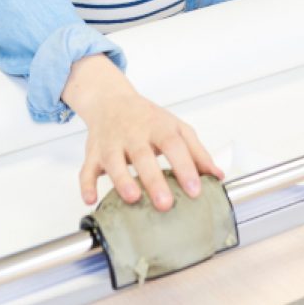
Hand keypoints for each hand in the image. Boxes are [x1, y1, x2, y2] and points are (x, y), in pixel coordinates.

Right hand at [62, 54, 222, 209]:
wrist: (110, 100)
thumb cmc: (147, 119)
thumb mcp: (176, 128)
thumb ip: (197, 152)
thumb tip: (217, 176)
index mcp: (158, 127)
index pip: (174, 144)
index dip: (185, 166)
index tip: (196, 190)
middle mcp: (134, 133)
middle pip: (143, 155)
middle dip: (154, 180)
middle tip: (165, 204)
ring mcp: (112, 143)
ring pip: (113, 161)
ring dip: (122, 180)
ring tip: (133, 198)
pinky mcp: (93, 153)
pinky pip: (86, 168)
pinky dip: (86, 184)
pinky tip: (90, 199)